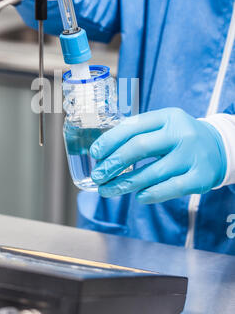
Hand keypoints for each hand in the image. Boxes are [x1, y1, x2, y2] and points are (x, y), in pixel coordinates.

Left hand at [90, 108, 226, 202]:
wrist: (219, 148)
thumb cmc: (180, 138)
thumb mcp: (164, 126)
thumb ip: (138, 133)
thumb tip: (103, 153)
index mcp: (168, 117)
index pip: (133, 126)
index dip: (110, 140)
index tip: (95, 153)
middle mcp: (181, 133)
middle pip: (139, 147)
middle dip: (113, 163)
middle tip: (97, 175)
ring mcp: (192, 156)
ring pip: (152, 172)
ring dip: (125, 184)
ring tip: (107, 190)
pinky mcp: (200, 177)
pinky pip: (170, 188)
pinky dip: (151, 194)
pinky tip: (138, 196)